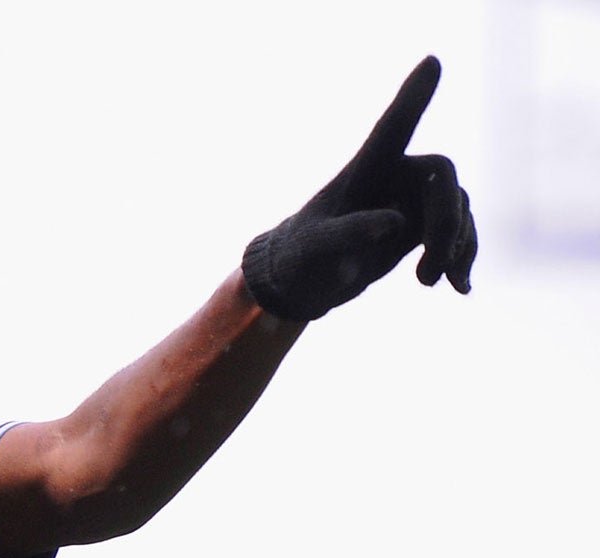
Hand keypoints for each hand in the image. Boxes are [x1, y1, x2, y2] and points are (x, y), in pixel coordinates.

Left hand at [242, 56, 476, 321]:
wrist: (303, 282)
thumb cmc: (301, 258)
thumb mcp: (316, 250)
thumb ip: (347, 234)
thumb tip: (393, 224)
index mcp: (367, 168)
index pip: (394, 125)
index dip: (414, 95)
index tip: (433, 62)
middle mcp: (397, 175)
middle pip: (443, 179)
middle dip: (446, 223)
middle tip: (427, 274)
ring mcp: (415, 199)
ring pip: (459, 208)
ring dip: (457, 245)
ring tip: (433, 283)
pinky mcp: (424, 225)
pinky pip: (460, 234)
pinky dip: (463, 257)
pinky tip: (460, 289)